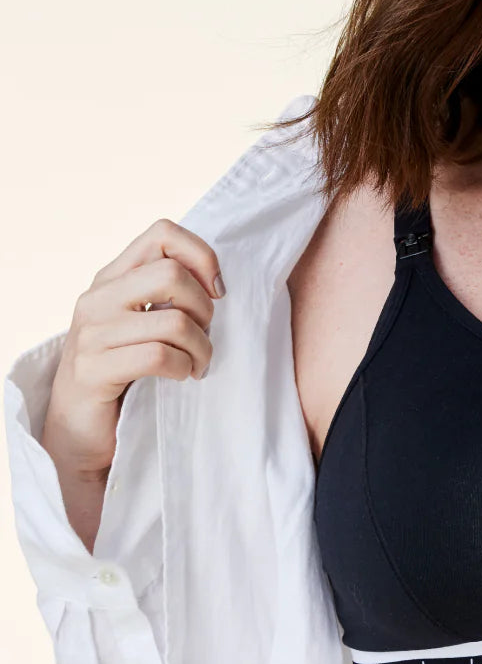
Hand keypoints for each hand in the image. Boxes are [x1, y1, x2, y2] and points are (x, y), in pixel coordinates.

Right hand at [43, 219, 224, 477]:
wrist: (80, 429)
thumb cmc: (125, 372)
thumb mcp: (143, 322)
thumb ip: (165, 295)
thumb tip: (218, 282)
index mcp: (112, 278)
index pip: (163, 233)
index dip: (202, 256)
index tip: (217, 292)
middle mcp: (97, 298)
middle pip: (172, 274)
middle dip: (205, 309)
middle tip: (205, 335)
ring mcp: (91, 333)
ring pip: (173, 321)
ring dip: (201, 348)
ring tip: (198, 364)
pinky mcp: (93, 370)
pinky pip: (158, 356)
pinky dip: (183, 368)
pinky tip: (182, 376)